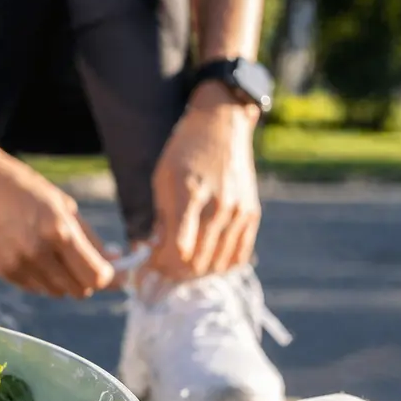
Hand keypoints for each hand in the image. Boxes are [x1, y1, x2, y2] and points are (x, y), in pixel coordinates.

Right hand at [0, 151, 114, 297]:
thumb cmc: (25, 189)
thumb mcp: (64, 206)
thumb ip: (90, 239)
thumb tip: (116, 261)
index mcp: (58, 231)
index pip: (95, 276)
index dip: (108, 277)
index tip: (111, 271)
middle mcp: (38, 252)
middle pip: (79, 290)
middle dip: (86, 279)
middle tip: (82, 262)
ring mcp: (18, 264)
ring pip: (57, 292)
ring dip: (63, 279)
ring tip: (52, 253)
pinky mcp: (3, 271)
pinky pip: (35, 287)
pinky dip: (41, 277)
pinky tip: (32, 253)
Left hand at [151, 82, 261, 278]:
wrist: (221, 127)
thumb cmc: (184, 152)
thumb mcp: (161, 180)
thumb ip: (161, 218)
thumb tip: (155, 251)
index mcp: (191, 195)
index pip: (179, 248)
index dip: (161, 264)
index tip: (149, 263)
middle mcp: (219, 206)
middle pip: (197, 262)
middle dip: (175, 272)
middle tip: (162, 269)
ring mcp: (239, 212)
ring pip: (217, 264)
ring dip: (196, 273)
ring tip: (180, 266)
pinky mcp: (252, 214)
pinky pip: (239, 256)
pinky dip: (219, 266)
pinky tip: (204, 260)